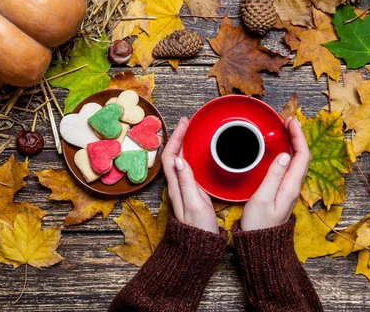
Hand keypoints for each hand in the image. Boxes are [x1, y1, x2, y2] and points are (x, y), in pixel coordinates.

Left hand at [162, 117, 219, 233]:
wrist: (199, 247)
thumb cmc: (198, 227)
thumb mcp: (194, 203)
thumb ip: (187, 181)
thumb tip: (179, 158)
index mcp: (175, 185)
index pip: (170, 155)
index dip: (176, 137)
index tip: (185, 123)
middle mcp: (176, 184)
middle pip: (173, 154)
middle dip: (179, 136)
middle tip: (188, 122)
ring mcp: (183, 188)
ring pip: (179, 160)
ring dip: (184, 144)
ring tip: (192, 132)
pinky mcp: (190, 192)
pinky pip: (187, 168)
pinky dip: (190, 155)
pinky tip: (197, 153)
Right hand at [240, 117, 309, 230]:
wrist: (260, 245)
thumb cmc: (259, 224)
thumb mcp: (263, 198)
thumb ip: (273, 176)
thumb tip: (285, 155)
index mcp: (291, 187)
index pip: (302, 155)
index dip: (298, 136)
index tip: (291, 122)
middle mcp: (293, 187)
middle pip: (302, 156)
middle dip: (296, 136)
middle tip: (287, 121)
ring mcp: (288, 190)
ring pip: (296, 161)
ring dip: (292, 144)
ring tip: (283, 131)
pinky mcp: (282, 192)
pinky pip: (288, 168)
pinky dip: (286, 154)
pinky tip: (277, 151)